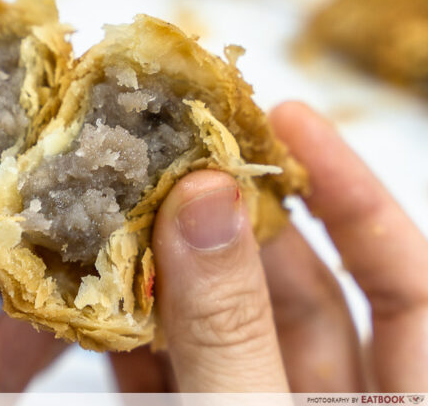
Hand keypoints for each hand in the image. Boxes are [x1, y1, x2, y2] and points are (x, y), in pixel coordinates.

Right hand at [111, 101, 427, 391]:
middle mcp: (334, 403)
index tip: (290, 121)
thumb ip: (231, 327)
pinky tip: (102, 299)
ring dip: (172, 275)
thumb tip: (203, 200)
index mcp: (396, 403)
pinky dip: (136, 341)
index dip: (353, 194)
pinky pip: (172, 373)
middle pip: (300, 291)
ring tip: (126, 217)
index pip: (406, 279)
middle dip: (237, 223)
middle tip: (180, 164)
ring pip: (227, 326)